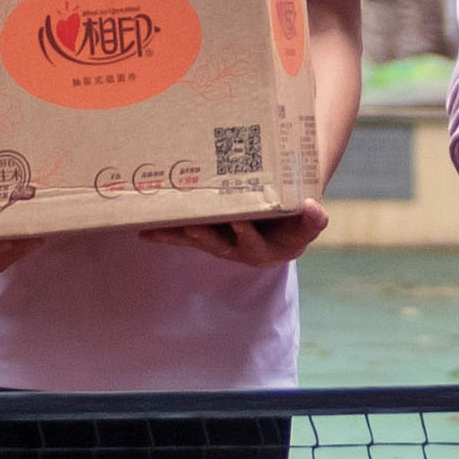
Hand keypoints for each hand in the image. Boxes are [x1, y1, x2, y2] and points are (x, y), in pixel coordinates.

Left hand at [142, 203, 330, 269]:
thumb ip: (313, 219)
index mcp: (263, 250)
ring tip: (157, 228)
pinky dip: (166, 233)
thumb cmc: (295, 225)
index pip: (254, 243)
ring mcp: (219, 242)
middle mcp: (236, 249)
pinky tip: (144, 230)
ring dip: (178, 233)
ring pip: (197, 239)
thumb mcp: (308, 224)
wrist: (281, 226)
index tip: (239, 222)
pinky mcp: (206, 235)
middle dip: (204, 235)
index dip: (246, 233)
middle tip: (192, 226)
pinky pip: (184, 235)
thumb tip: (315, 208)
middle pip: (218, 243)